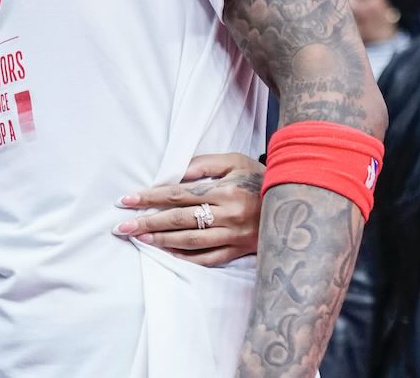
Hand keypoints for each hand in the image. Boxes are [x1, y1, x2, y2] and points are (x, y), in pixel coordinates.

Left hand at [113, 153, 263, 265]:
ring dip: (161, 241)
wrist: (296, 199)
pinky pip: (208, 259)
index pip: (178, 194)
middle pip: (179, 220)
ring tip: (140, 238)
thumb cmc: (258, 177)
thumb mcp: (233, 161)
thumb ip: (202, 165)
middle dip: (147, 222)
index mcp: (224, 190)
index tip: (127, 200)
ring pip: (190, 242)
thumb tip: (173, 173)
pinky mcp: (240, 250)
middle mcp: (228, 215)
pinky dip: (186, 257)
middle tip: (122, 226)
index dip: (150, 197)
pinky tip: (167, 253)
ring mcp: (234, 236)